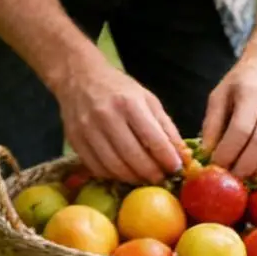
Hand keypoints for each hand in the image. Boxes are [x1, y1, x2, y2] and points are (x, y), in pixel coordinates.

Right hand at [54, 59, 184, 183]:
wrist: (78, 76)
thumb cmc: (118, 89)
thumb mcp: (147, 99)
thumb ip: (166, 128)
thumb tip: (182, 158)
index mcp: (128, 103)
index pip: (154, 140)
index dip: (168, 160)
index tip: (176, 169)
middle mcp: (106, 115)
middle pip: (134, 158)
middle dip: (152, 174)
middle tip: (161, 179)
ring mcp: (87, 129)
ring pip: (115, 168)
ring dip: (133, 179)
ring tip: (143, 177)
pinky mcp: (74, 139)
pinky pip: (96, 168)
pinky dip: (112, 176)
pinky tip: (121, 171)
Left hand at [202, 53, 256, 178]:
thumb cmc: (242, 83)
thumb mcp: (220, 93)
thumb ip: (213, 122)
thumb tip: (208, 153)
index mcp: (251, 92)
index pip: (241, 129)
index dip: (228, 151)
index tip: (217, 165)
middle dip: (245, 166)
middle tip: (232, 177)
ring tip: (246, 176)